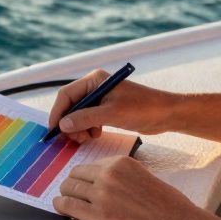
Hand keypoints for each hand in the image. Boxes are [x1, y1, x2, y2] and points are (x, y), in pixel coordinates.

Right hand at [47, 68, 177, 142]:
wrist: (166, 114)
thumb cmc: (142, 109)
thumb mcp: (111, 114)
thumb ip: (85, 118)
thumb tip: (62, 125)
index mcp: (95, 80)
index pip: (66, 94)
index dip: (57, 113)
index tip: (54, 131)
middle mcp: (95, 86)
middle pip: (71, 105)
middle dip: (69, 123)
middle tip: (74, 139)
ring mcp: (101, 98)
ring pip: (79, 114)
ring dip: (78, 128)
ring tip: (86, 139)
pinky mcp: (107, 109)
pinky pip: (88, 119)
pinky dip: (88, 128)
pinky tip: (96, 135)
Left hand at [53, 156, 201, 219]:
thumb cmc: (168, 206)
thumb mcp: (143, 177)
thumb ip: (122, 177)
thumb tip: (103, 183)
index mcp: (119, 163)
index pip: (89, 166)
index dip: (83, 178)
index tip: (81, 185)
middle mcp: (108, 174)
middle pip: (75, 174)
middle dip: (71, 184)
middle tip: (71, 194)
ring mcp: (102, 194)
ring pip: (69, 188)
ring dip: (64, 195)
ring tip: (65, 202)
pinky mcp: (98, 216)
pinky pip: (68, 205)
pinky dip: (61, 206)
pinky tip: (61, 208)